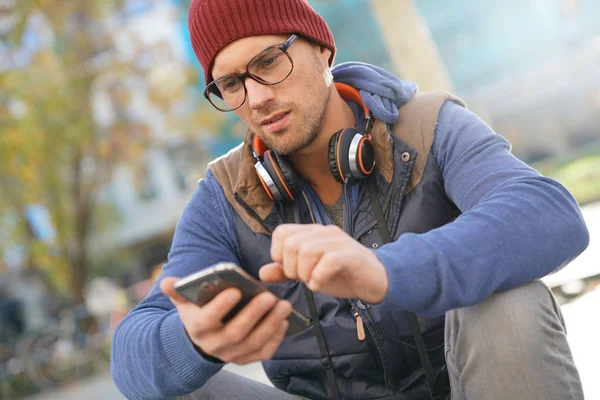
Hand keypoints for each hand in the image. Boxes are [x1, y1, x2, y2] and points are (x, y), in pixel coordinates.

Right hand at [160, 277, 291, 364]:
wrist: (202, 338)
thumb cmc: (197, 311)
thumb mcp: (184, 300)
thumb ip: (177, 289)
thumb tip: (167, 281)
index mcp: (197, 327)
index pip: (208, 319)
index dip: (221, 306)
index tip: (235, 290)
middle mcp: (214, 344)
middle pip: (236, 333)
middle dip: (254, 314)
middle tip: (270, 296)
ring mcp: (231, 354)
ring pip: (253, 343)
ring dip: (271, 325)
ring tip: (284, 305)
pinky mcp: (246, 359)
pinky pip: (263, 353)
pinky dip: (276, 338)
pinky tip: (284, 321)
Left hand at [260, 224, 388, 303]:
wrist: (374, 280)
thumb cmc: (340, 274)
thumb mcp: (308, 273)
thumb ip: (285, 271)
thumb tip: (262, 273)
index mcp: (311, 233)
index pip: (281, 232)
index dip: (278, 254)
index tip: (288, 270)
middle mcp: (323, 232)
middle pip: (291, 243)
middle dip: (291, 267)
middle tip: (301, 278)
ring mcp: (338, 241)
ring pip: (307, 250)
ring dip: (304, 273)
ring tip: (312, 281)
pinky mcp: (351, 255)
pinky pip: (328, 261)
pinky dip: (318, 277)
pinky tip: (320, 284)